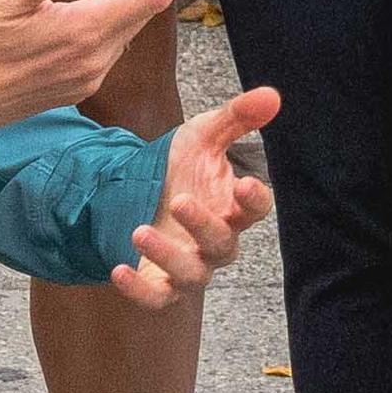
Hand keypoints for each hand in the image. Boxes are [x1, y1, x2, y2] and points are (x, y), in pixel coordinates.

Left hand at [111, 79, 279, 306]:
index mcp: (232, 207)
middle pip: (223, 245)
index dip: (254, 200)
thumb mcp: (202, 135)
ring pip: (192, 275)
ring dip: (168, 257)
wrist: (134, 189)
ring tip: (139, 231)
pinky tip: (119, 269)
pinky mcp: (159, 283)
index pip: (255, 209)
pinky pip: (156, 297)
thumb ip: (236, 117)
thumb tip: (272, 95)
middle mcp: (215, 242)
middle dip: (204, 226)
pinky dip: (139, 290)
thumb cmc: (179, 167)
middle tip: (179, 201)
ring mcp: (189, 266)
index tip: (245, 183)